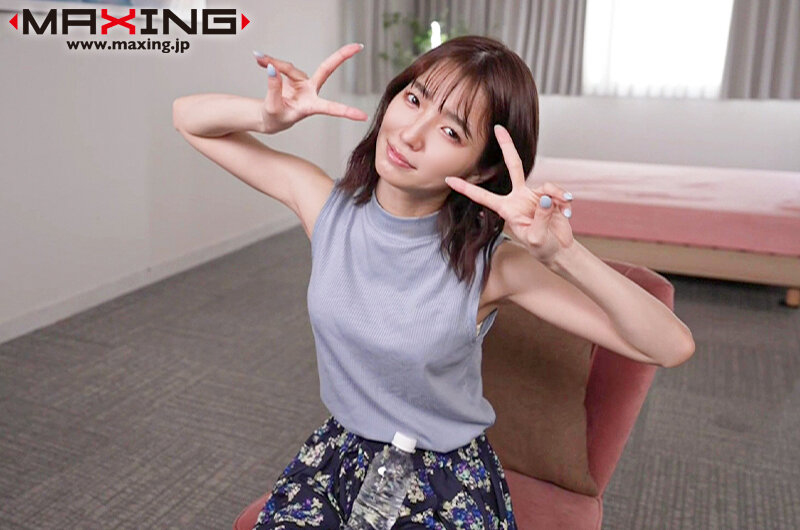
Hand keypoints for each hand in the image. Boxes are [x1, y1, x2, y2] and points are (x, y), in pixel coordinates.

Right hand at [253, 43, 367, 133]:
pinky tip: (259, 58)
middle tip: (358, 46)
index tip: (363, 116)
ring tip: (259, 58)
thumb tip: (272, 69)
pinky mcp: (293, 76)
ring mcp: (303, 82)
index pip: (330, 108)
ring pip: (289, 68)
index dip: (346, 112)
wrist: (269, 117)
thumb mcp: (273, 108)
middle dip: (342, 56)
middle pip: (326, 69)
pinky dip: (270, 61)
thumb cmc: (275, 118)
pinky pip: (281, 66)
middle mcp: (311, 92)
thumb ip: (274, 88)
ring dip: (274, 62)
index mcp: (311, 106)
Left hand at [444, 124, 574, 266]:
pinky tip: (566, 212)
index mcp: (506, 209)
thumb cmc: (542, 247)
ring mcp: (534, 195)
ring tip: (563, 213)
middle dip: (506, 146)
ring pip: (546, 186)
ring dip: (557, 196)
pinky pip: (556, 191)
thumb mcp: (537, 237)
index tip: (448, 180)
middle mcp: (518, 198)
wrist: (558, 249)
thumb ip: (540, 217)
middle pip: (513, 166)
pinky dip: (564, 200)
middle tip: (499, 128)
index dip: (466, 189)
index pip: (482, 196)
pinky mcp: (549, 196)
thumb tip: (545, 197)